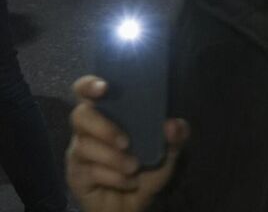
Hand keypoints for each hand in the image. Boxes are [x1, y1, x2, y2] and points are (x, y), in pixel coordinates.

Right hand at [67, 76, 189, 211]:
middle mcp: (89, 130)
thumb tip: (173, 124)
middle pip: (80, 115)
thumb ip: (175, 138)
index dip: (90, 85)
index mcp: (109, 116)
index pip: (87, 92)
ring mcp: (79, 152)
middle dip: (104, 128)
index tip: (104, 88)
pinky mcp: (76, 174)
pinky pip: (90, 171)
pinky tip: (128, 182)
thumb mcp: (167, 154)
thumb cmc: (145, 171)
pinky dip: (115, 177)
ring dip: (113, 158)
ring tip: (134, 167)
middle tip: (126, 142)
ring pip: (84, 146)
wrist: (132, 205)